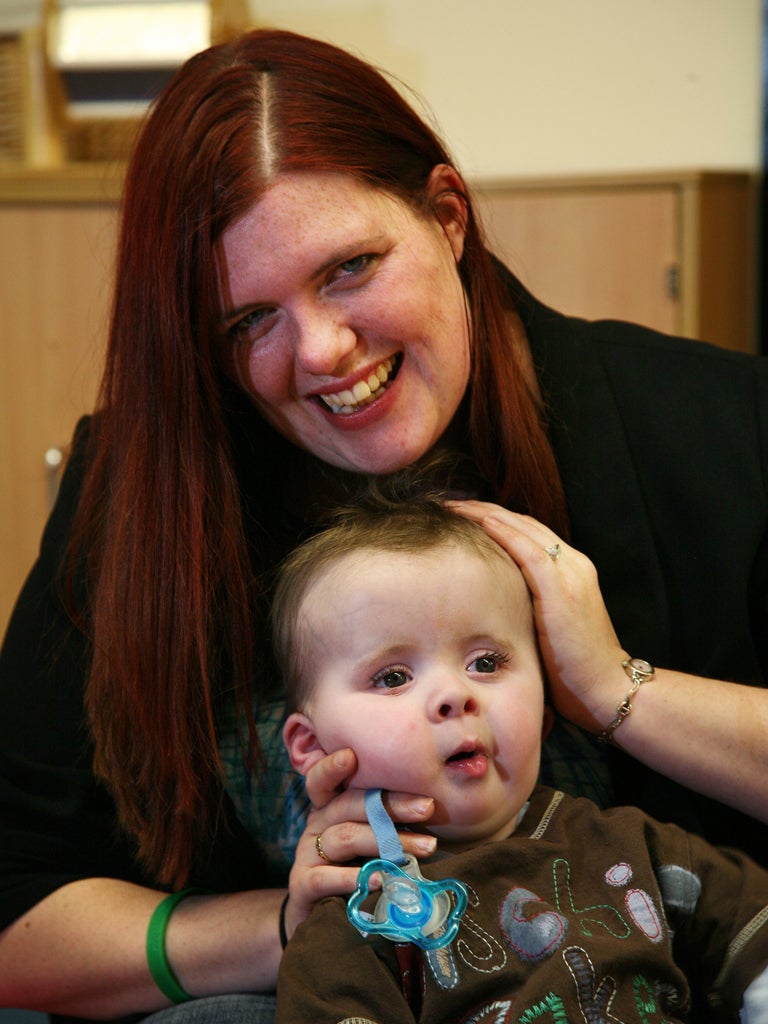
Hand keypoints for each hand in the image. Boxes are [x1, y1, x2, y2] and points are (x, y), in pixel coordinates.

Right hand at [283, 749, 435, 939]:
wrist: (316, 920)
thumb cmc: (352, 873)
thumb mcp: (368, 843)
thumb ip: (387, 824)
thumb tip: (434, 808)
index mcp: (329, 809)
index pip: (323, 780)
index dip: (332, 767)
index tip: (353, 756)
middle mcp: (316, 825)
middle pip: (349, 805)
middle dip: (391, 804)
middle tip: (428, 806)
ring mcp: (307, 855)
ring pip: (346, 837)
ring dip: (388, 841)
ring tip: (424, 847)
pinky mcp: (303, 886)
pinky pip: (326, 877)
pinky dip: (354, 877)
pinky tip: (382, 880)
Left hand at [449, 501, 627, 731]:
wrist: (607, 689)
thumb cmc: (573, 669)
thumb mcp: (548, 626)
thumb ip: (527, 605)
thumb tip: (489, 603)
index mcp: (571, 570)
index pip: (528, 532)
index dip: (494, 518)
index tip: (461, 513)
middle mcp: (573, 564)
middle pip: (523, 523)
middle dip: (484, 509)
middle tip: (450, 503)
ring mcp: (571, 574)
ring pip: (524, 529)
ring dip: (487, 514)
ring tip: (455, 507)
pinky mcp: (563, 591)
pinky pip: (530, 552)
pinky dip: (504, 533)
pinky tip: (480, 522)